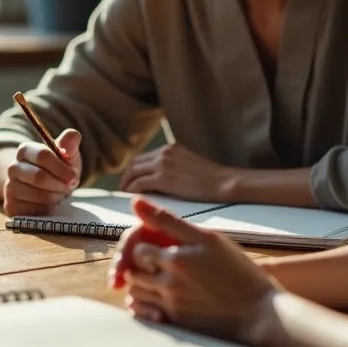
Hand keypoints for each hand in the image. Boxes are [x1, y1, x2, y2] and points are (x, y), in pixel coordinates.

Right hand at [0, 129, 82, 215]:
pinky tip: (49, 204)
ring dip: (55, 197)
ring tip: (59, 193)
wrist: (46, 188)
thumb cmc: (58, 169)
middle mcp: (13, 167)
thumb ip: (70, 144)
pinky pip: (34, 211)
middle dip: (60, 185)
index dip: (61, 168)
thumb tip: (73, 135)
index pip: (42, 155)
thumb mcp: (67, 155)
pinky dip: (47, 209)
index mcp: (25, 150)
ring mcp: (9, 187)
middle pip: (39, 177)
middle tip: (68, 188)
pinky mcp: (11, 206)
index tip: (74, 177)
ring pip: (38, 195)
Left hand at [108, 197, 278, 343]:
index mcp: (176, 260)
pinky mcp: (177, 324)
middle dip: (137, 266)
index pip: (136, 248)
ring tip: (157, 279)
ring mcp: (172, 307)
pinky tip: (157, 299)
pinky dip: (143, 307)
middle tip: (153, 263)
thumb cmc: (239, 271)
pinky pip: (145, 315)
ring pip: (136, 294)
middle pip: (132, 273)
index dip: (141, 245)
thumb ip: (169, 220)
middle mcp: (169, 285)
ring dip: (139, 285)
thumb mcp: (210, 239)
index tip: (155, 246)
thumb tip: (135, 202)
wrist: (260, 312)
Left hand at [118, 144, 234, 201]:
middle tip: (124, 188)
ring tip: (125, 194)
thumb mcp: (189, 165)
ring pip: (134, 171)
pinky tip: (132, 197)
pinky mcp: (163, 178)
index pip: (144, 157)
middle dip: (127, 176)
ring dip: (126, 183)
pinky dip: (132, 190)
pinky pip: (139, 183)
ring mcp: (163, 163)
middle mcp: (164, 152)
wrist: (223, 183)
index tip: (131, 180)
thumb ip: (174, 167)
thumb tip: (160, 180)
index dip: (135, 170)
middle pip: (135, 162)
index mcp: (171, 149)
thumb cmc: (212, 180)